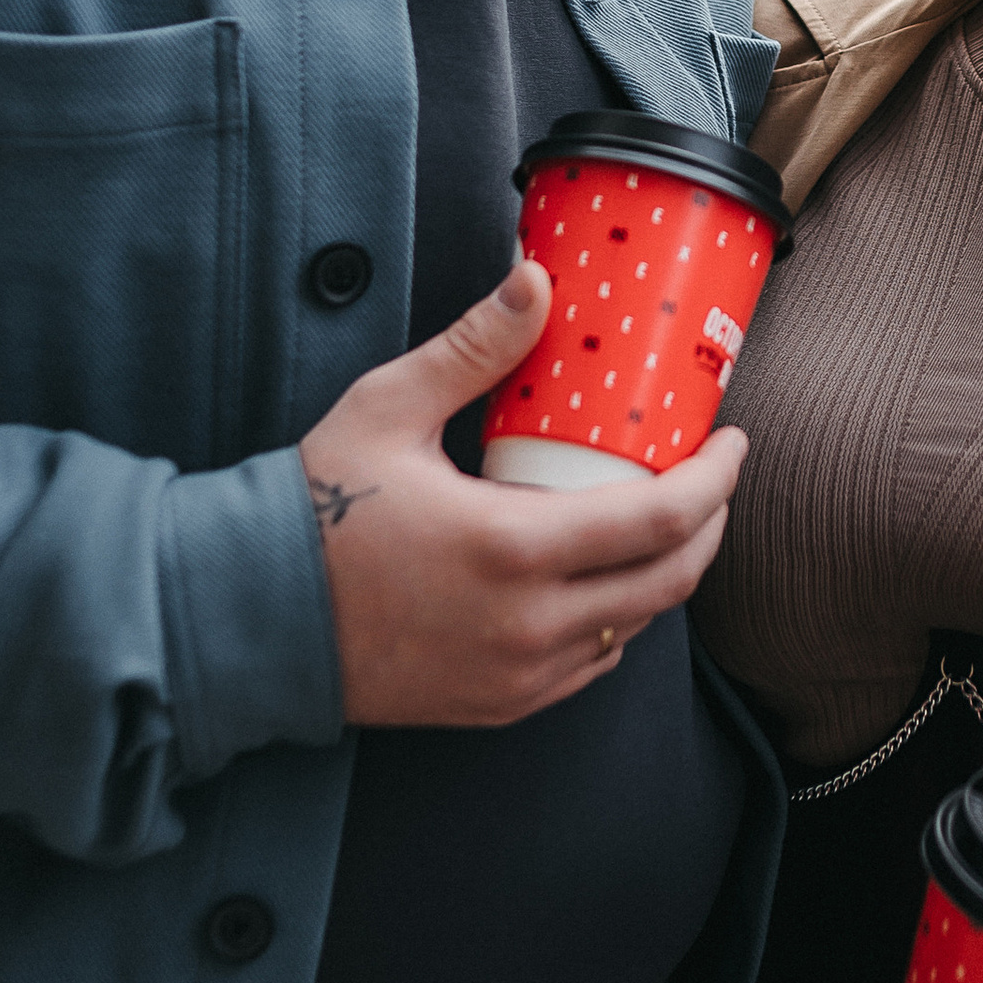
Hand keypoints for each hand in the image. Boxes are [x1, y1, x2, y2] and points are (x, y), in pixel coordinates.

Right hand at [301, 260, 741, 728]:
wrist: (249, 617)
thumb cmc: (313, 509)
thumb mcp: (391, 408)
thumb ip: (476, 346)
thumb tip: (537, 277)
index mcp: (514, 548)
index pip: (664, 519)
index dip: (718, 479)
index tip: (733, 440)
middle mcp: (529, 624)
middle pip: (671, 579)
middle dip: (710, 522)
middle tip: (711, 475)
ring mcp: (517, 675)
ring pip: (636, 626)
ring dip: (665, 571)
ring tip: (661, 515)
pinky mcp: (497, 705)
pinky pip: (592, 666)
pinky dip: (617, 619)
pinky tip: (605, 577)